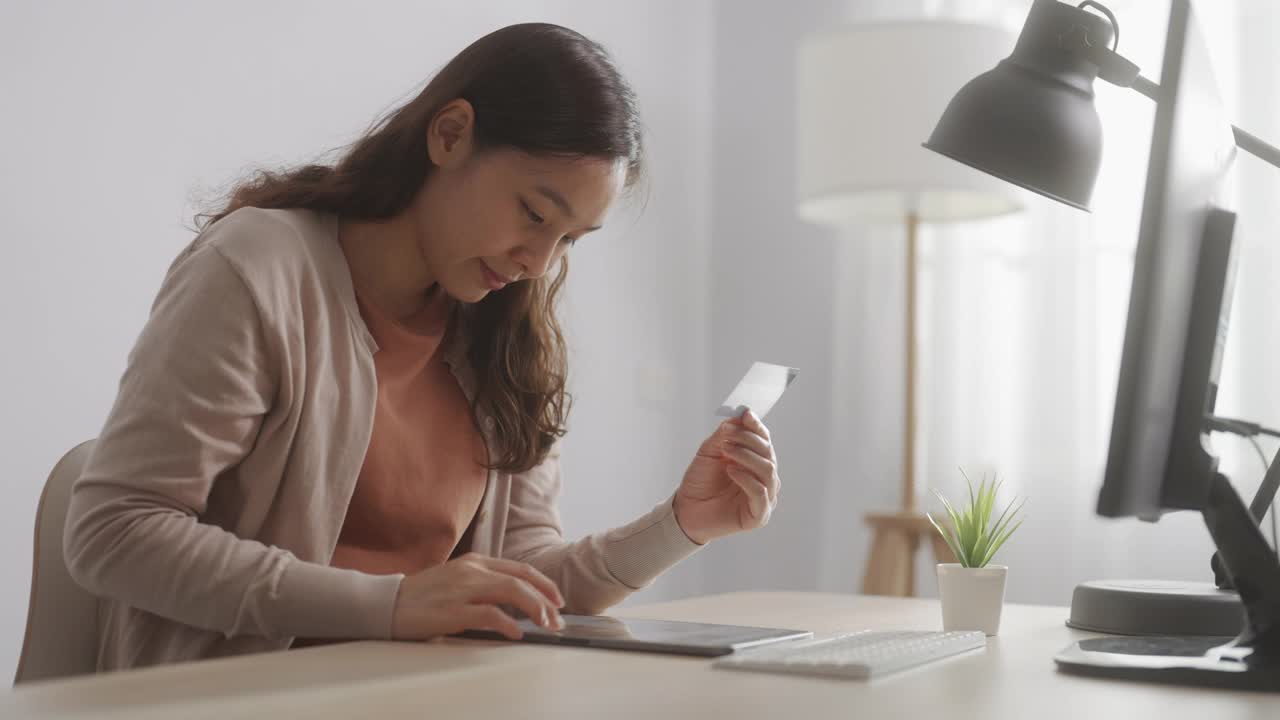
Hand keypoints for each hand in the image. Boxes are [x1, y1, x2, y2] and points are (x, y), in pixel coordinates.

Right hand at [391, 553, 565, 640]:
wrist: (388, 602)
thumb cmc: (424, 596)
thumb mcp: (458, 580)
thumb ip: (484, 584)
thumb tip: (516, 602)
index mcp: (476, 562)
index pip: (520, 569)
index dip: (544, 584)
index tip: (557, 600)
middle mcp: (473, 570)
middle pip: (522, 580)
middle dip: (546, 599)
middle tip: (557, 618)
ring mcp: (463, 589)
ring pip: (512, 592)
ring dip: (535, 609)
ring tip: (545, 625)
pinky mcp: (453, 610)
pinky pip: (490, 614)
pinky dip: (509, 624)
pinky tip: (517, 633)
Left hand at [673, 409, 780, 543]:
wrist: (686, 510)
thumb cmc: (700, 481)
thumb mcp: (710, 451)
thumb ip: (725, 435)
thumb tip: (740, 416)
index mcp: (755, 461)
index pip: (764, 440)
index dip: (756, 426)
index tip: (745, 414)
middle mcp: (764, 478)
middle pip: (768, 453)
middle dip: (748, 440)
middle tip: (728, 435)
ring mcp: (765, 497)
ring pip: (768, 470)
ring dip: (747, 456)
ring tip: (726, 450)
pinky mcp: (759, 515)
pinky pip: (760, 493)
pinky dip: (746, 478)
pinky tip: (731, 470)